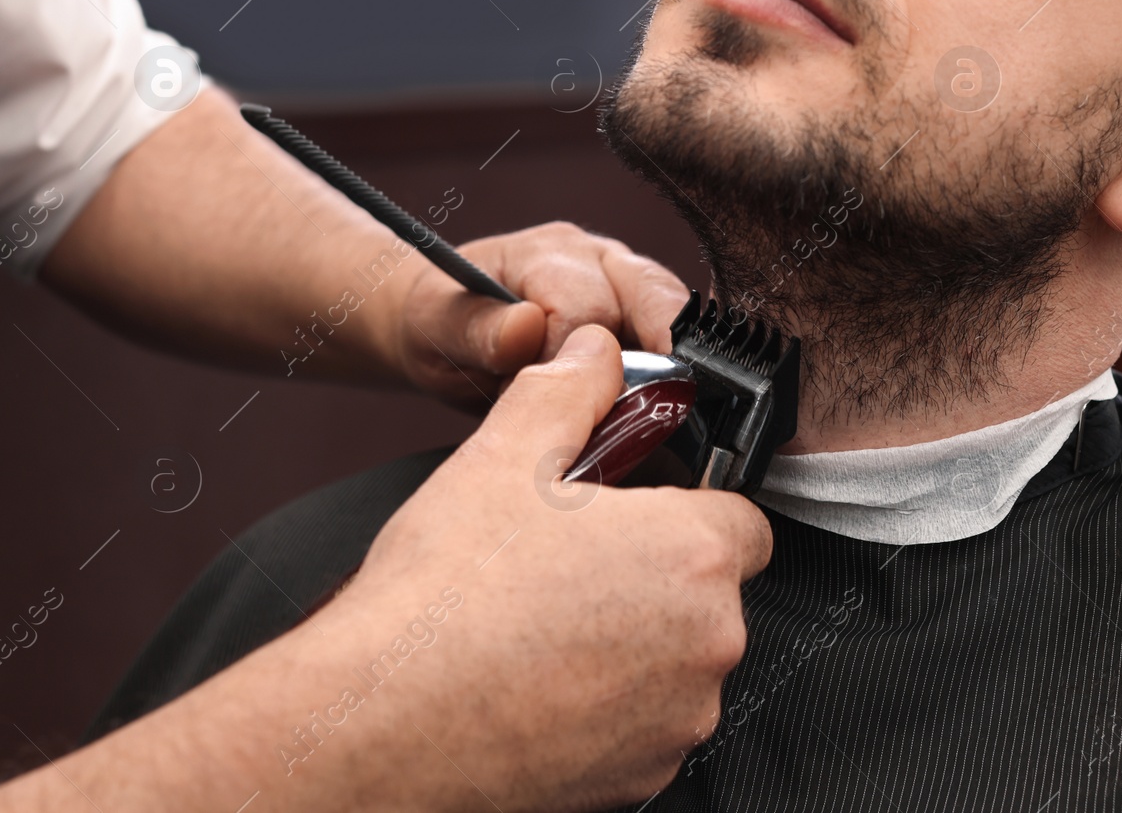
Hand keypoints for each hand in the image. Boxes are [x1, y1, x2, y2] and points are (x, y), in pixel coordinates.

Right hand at [0, 325, 771, 812]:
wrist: (380, 727)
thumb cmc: (443, 599)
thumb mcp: (504, 456)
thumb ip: (568, 390)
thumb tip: (595, 352)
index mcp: (693, 553)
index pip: (740, 518)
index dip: (686, 509)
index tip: (636, 515)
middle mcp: (709, 642)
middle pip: (710, 593)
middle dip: (654, 577)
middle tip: (572, 569)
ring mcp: (679, 719)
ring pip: (677, 663)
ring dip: (631, 646)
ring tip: (542, 630)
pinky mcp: (645, 778)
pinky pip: (646, 727)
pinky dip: (605, 709)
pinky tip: (537, 688)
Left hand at [393, 221, 689, 409]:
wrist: (441, 324)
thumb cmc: (438, 322)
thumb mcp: (436, 329)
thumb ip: (478, 330)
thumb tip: (527, 326)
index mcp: (548, 253)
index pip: (588, 311)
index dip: (570, 368)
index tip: (539, 402)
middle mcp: (598, 257)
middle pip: (654, 299)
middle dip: (644, 359)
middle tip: (613, 410)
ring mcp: (626, 281)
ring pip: (675, 316)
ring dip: (662, 366)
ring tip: (627, 406)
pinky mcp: (641, 312)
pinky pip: (675, 337)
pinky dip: (670, 372)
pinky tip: (653, 401)